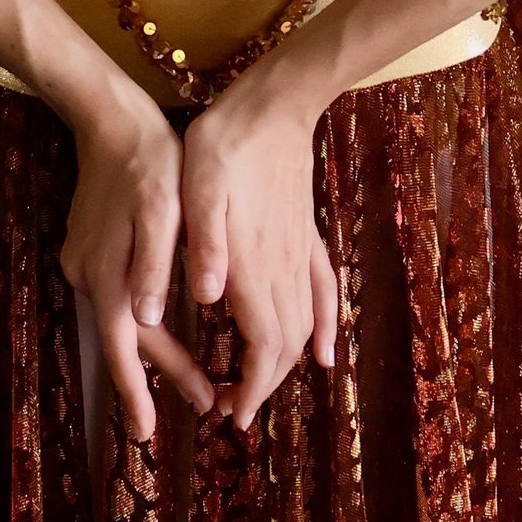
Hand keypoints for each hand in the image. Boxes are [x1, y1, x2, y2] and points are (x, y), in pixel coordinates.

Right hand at [59, 95, 210, 447]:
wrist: (110, 118)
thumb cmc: (148, 161)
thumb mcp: (160, 209)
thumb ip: (155, 265)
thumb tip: (147, 320)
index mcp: (108, 272)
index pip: (123, 347)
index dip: (137, 392)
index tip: (148, 435)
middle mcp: (88, 275)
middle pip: (127, 340)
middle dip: (163, 378)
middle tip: (207, 405)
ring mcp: (83, 263)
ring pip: (122, 321)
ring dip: (156, 353)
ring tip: (196, 379)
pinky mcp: (88, 251)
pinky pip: (117, 298)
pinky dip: (143, 322)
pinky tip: (166, 329)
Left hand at [179, 74, 338, 432]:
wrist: (274, 104)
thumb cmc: (224, 145)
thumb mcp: (196, 190)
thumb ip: (202, 247)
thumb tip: (204, 300)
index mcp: (254, 266)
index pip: (261, 348)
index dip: (250, 390)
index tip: (231, 417)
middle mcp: (284, 268)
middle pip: (284, 348)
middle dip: (261, 388)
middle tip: (229, 411)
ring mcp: (300, 253)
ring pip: (303, 327)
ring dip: (283, 366)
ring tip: (256, 389)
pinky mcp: (305, 236)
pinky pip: (324, 293)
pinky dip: (324, 329)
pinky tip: (324, 352)